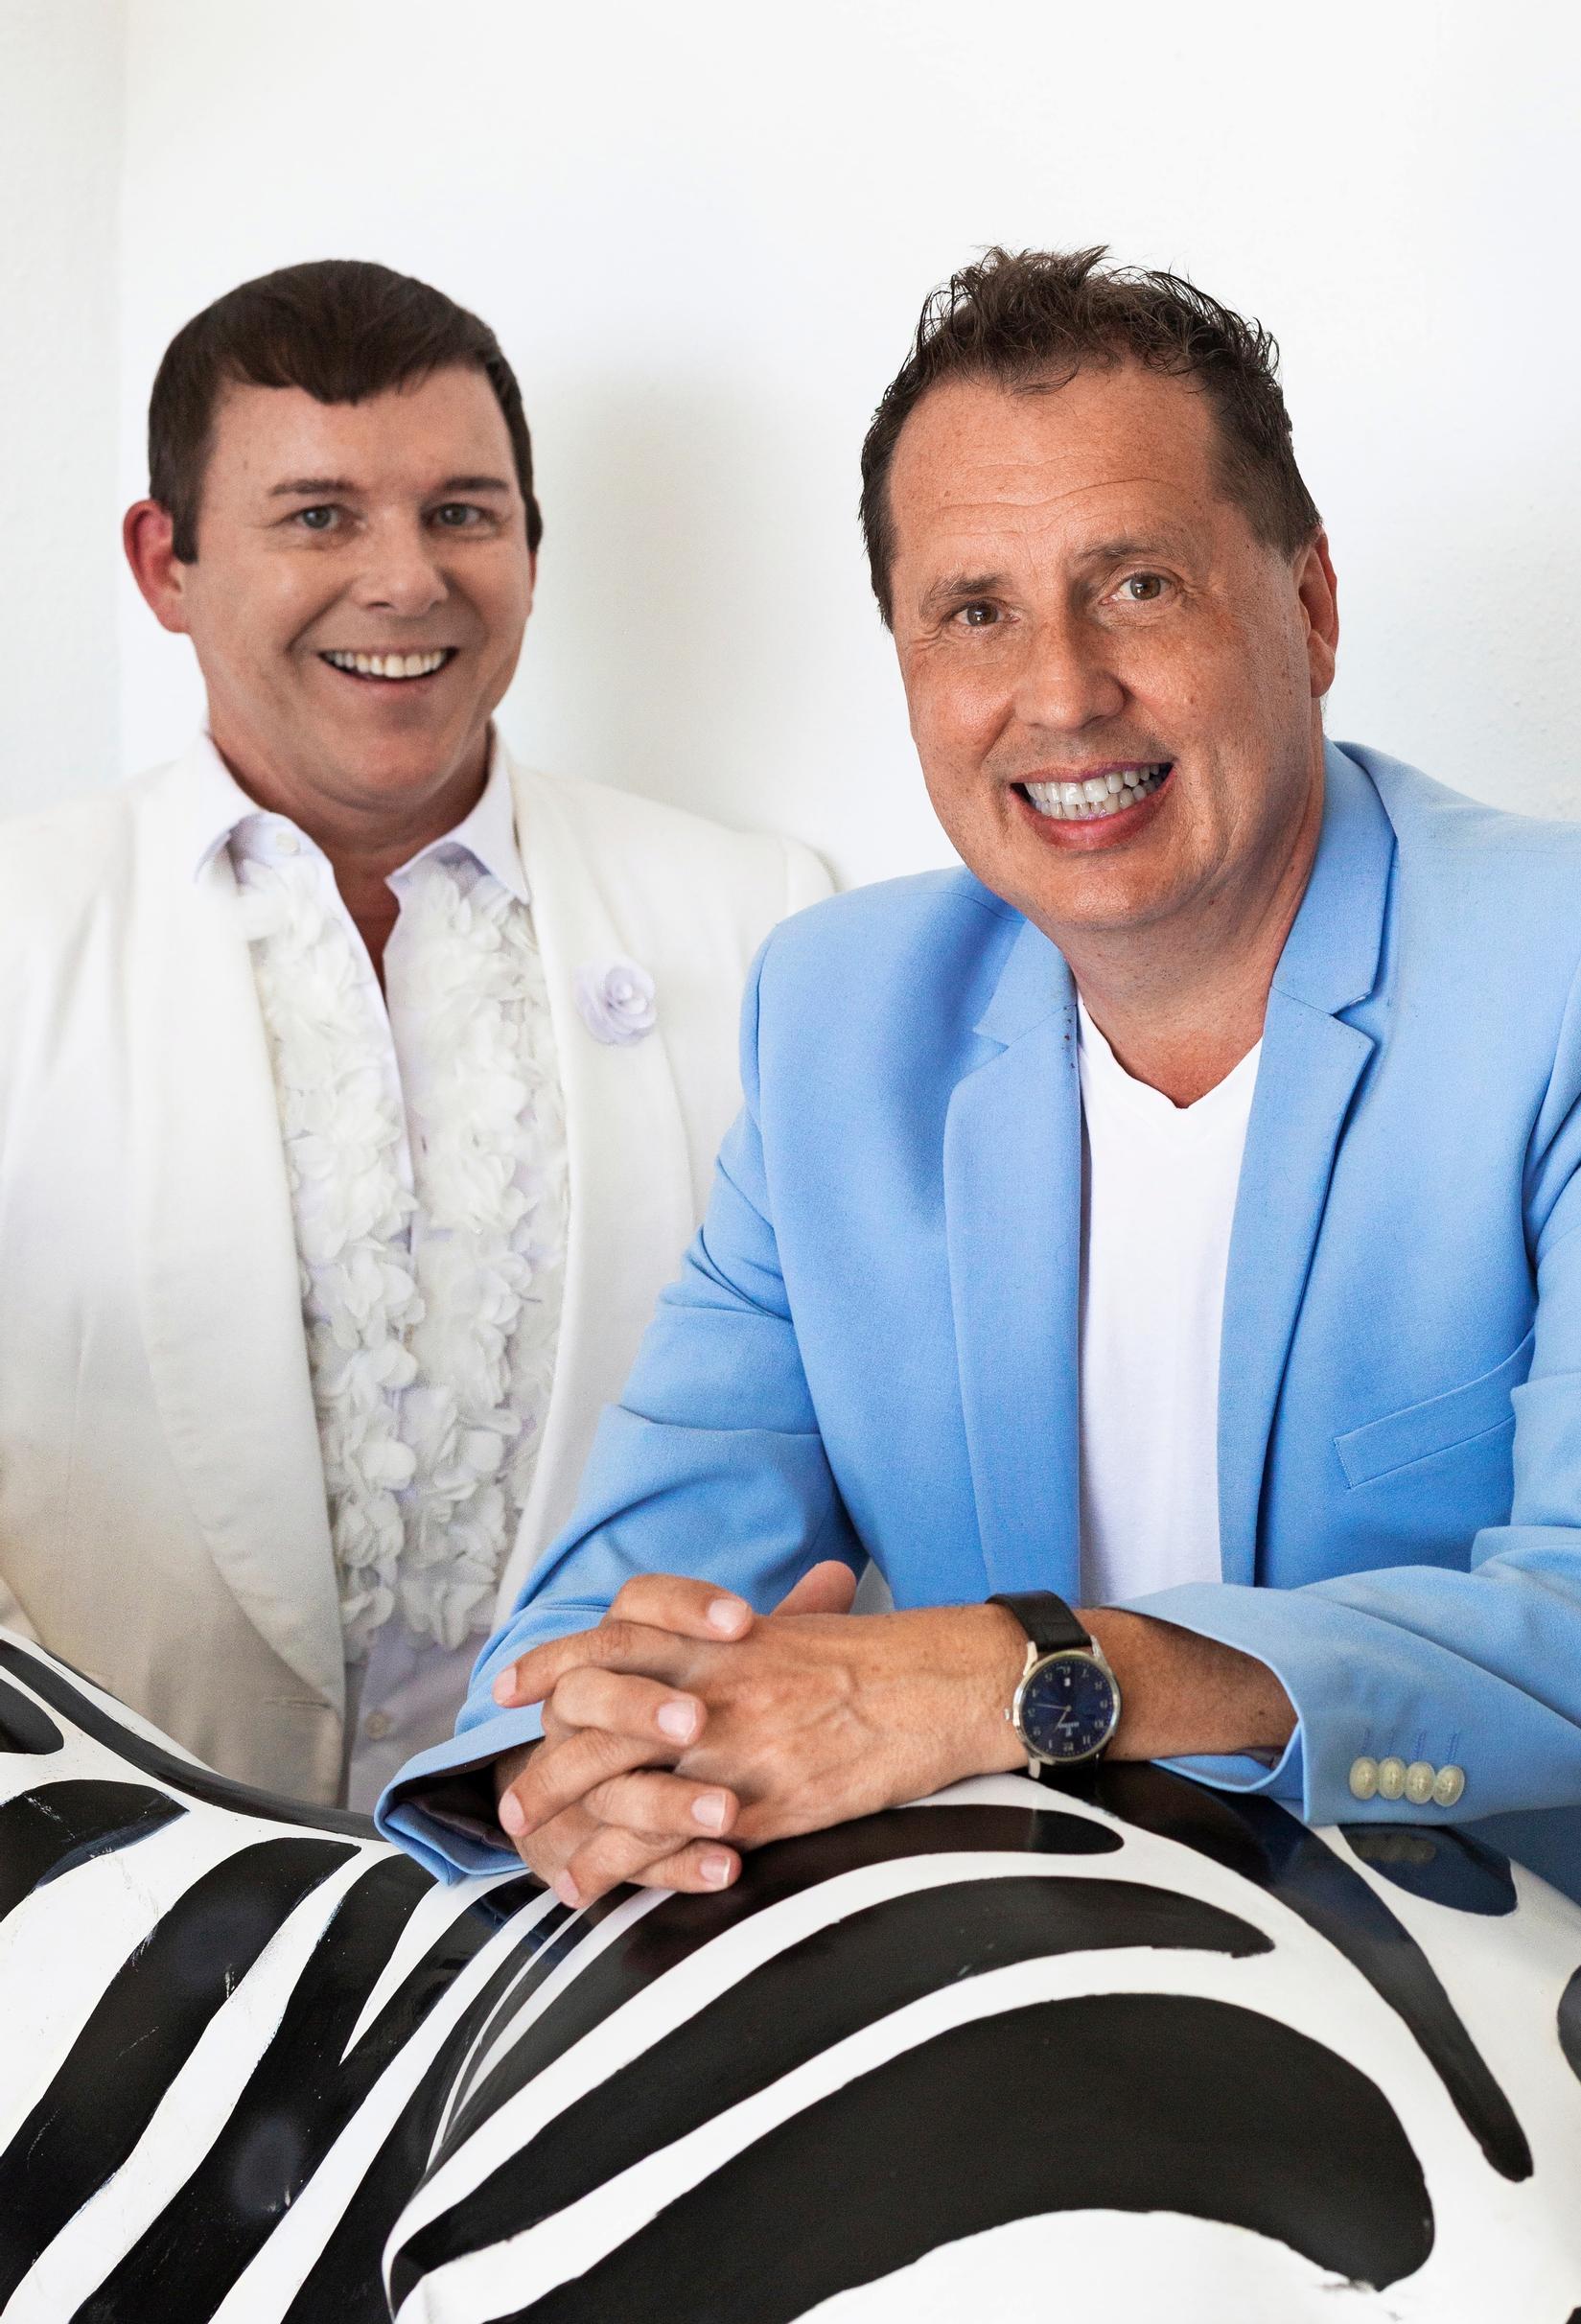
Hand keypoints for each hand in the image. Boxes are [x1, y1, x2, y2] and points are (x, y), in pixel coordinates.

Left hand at [494, 1570, 1026, 1905]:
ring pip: (624, 1785)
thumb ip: (735, 1644)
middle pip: (596, 1719)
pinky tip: (604, 1888)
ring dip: (573, 1828)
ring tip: (547, 1862)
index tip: (512, 1690)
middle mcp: (713, 1684)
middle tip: (514, 1806)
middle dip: (545, 1767)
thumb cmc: (877, 1657)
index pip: (609, 1637)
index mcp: (716, 1636)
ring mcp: (736, 1745)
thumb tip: (696, 1655)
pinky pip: (678, 1840)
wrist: (945, 1683)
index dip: (552, 1663)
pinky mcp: (767, 1804)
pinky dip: (630, 1867)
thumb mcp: (792, 1629)